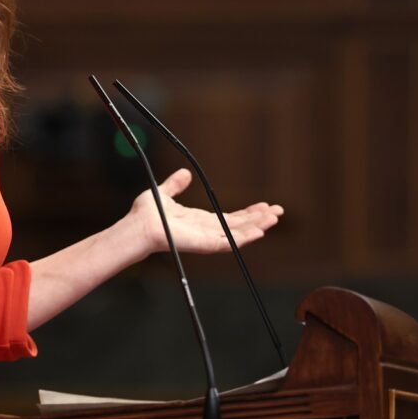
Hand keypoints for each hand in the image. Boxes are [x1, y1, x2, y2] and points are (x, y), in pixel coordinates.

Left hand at [129, 168, 282, 255]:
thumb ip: (175, 185)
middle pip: (240, 225)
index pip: (230, 218)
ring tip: (275, 218)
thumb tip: (184, 174)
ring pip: (239, 233)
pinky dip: (245, 237)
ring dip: (258, 226)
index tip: (263, 205)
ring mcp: (207, 238)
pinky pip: (230, 242)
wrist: (139, 225)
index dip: (248, 212)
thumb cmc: (146, 214)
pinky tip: (259, 231)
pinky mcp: (205, 244)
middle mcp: (206, 231)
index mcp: (200, 220)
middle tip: (278, 212)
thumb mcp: (164, 193)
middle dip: (259, 218)